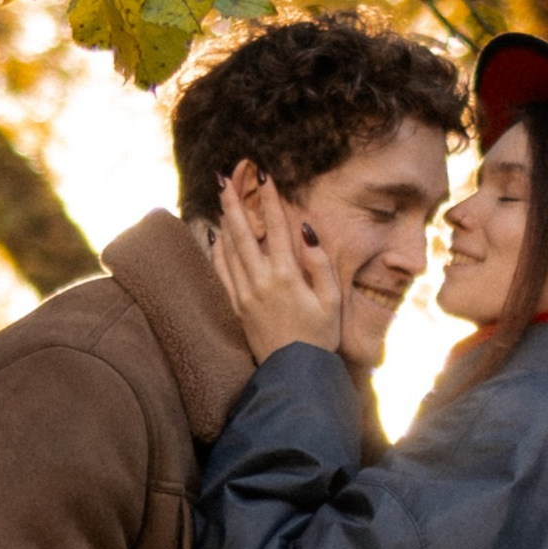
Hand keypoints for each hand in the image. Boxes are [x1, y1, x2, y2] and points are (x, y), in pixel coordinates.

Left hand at [210, 166, 342, 360]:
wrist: (295, 374)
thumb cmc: (320, 337)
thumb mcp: (331, 300)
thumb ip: (320, 263)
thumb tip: (306, 230)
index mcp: (287, 275)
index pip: (277, 227)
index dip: (270, 198)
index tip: (265, 175)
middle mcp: (260, 280)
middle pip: (244, 232)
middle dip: (234, 201)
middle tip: (225, 176)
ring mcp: (244, 293)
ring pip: (229, 248)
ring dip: (225, 220)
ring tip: (220, 198)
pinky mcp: (236, 306)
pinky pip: (221, 271)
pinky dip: (217, 250)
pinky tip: (215, 237)